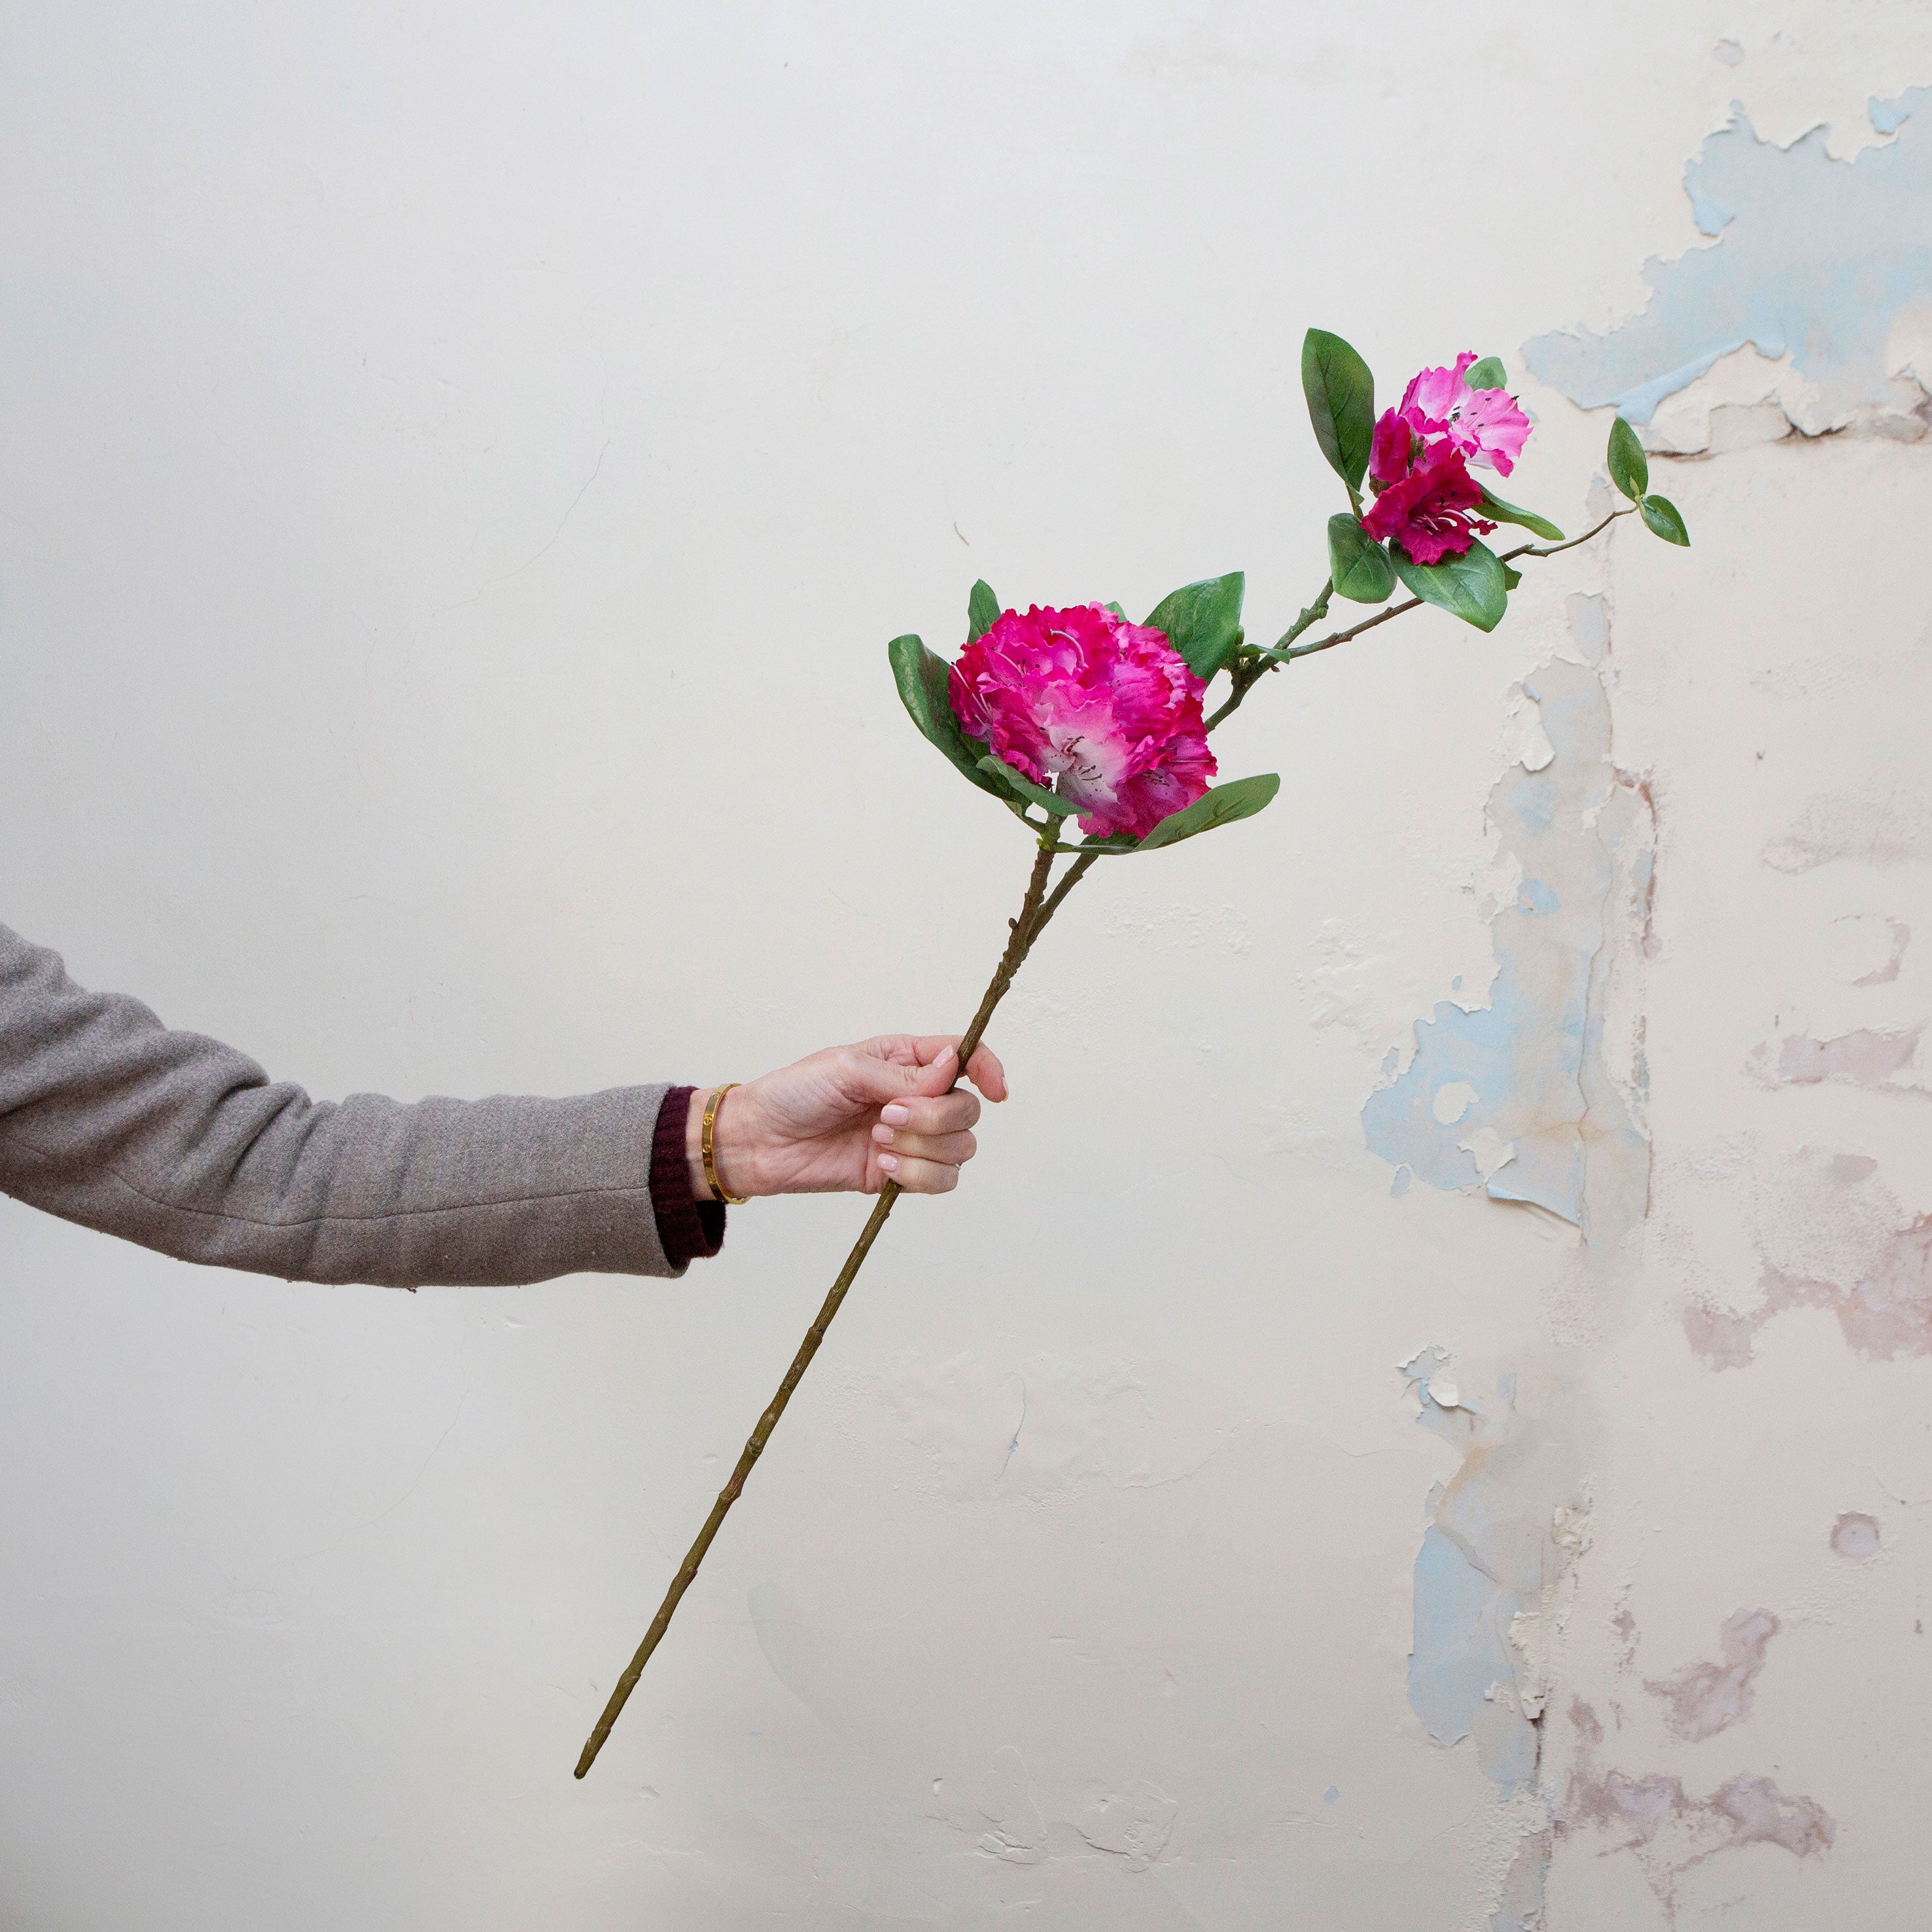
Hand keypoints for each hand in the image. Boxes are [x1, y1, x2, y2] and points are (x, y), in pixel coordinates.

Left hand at [688, 1036, 1007, 1199]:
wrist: (759, 1142)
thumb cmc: (795, 1093)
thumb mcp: (848, 1068)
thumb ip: (906, 1075)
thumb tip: (954, 1067)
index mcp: (906, 1061)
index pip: (966, 1058)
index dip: (988, 1070)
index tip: (996, 1090)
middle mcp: (917, 1098)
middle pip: (968, 1109)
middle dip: (935, 1118)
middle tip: (886, 1117)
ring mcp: (911, 1138)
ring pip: (961, 1148)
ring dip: (922, 1148)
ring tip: (877, 1141)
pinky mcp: (900, 1174)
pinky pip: (940, 1181)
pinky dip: (917, 1176)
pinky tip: (883, 1166)